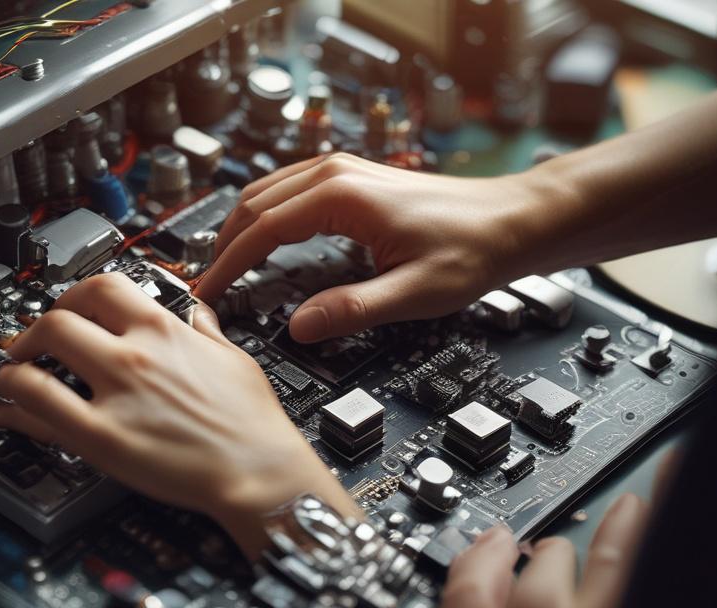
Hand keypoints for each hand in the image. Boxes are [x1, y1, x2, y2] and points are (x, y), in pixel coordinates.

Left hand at [0, 272, 361, 557]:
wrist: (260, 473)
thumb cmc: (253, 423)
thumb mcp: (234, 357)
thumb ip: (206, 330)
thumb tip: (196, 314)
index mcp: (165, 329)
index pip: (102, 287)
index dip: (72, 294)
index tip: (67, 307)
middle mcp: (135, 354)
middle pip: (59, 317)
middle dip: (35, 327)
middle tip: (30, 342)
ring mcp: (115, 394)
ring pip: (36, 357)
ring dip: (12, 363)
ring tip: (8, 373)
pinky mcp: (102, 438)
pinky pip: (38, 408)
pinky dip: (12, 403)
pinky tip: (5, 408)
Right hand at [193, 152, 559, 342]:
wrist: (510, 219)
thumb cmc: (473, 249)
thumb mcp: (415, 292)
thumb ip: (353, 310)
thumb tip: (300, 327)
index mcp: (342, 197)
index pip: (261, 230)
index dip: (227, 266)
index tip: (207, 294)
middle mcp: (336, 174)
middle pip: (253, 206)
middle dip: (223, 247)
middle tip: (206, 286)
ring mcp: (343, 171)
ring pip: (266, 193)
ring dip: (238, 228)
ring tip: (223, 267)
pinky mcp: (351, 179)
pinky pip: (287, 191)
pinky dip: (263, 217)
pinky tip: (261, 239)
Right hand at [427, 453, 678, 607]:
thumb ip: (469, 585)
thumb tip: (490, 538)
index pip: (547, 555)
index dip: (536, 547)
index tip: (536, 549)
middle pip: (615, 559)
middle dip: (625, 525)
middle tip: (633, 504)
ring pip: (642, 587)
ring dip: (651, 550)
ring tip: (657, 522)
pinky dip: (660, 598)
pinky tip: (662, 589)